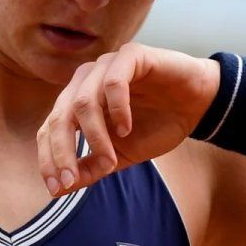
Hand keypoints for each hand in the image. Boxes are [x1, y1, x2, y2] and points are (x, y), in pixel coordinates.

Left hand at [36, 42, 218, 195]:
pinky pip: (114, 82)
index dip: (49, 159)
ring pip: (83, 101)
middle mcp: (86, 80)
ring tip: (111, 160)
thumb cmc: (156, 126)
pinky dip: (117, 110)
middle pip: (60, 116)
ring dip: (94, 136)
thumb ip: (90, 168)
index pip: (49, 129)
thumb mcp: (120, 156)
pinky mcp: (131, 55)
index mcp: (76, 101)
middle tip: (73, 179)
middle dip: (63, 151)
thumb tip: (58, 190)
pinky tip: (127, 129)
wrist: (197, 105)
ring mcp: (106, 65)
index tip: (58, 187)